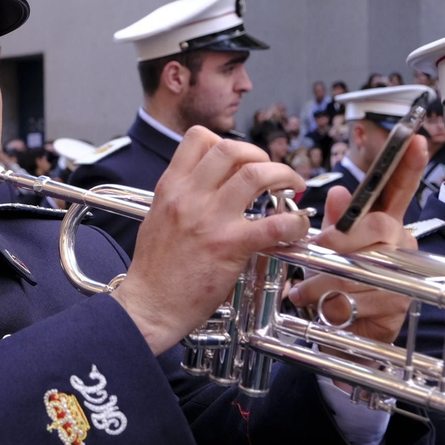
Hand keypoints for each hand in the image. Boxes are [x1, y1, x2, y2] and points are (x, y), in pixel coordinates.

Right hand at [111, 128, 309, 353]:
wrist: (149, 306)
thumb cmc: (153, 270)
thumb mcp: (157, 218)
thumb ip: (180, 198)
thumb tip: (206, 187)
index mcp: (170, 187)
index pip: (199, 138)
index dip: (226, 142)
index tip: (239, 161)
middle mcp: (189, 197)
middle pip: (231, 149)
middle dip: (260, 155)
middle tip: (271, 172)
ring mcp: (210, 220)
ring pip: (255, 175)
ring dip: (282, 175)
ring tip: (291, 187)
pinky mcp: (229, 246)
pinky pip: (273, 225)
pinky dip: (293, 222)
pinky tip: (296, 228)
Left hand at [289, 135, 427, 352]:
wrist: (346, 336)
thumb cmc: (338, 286)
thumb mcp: (330, 250)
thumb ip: (335, 221)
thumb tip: (337, 191)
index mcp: (384, 224)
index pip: (398, 190)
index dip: (408, 165)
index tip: (417, 138)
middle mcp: (401, 243)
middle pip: (377, 226)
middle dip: (341, 239)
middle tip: (319, 249)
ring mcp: (404, 273)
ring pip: (363, 266)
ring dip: (325, 282)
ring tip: (305, 293)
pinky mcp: (399, 303)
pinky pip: (361, 298)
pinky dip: (335, 306)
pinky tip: (327, 311)